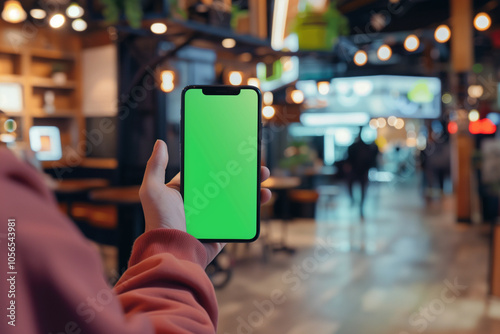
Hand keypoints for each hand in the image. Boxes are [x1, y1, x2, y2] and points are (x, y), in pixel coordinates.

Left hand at [139, 140, 271, 266]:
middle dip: (241, 172)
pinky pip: (242, 218)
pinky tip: (263, 196)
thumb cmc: (160, 220)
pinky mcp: (223, 231)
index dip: (219, 161)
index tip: (232, 149)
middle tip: (255, 161)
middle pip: (225, 183)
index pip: (205, 172)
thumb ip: (155, 165)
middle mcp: (200, 203)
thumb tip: (160, 143)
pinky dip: (254, 208)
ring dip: (251, 187)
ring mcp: (213, 218)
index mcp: (185, 191)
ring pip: (236, 198)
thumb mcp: (152, 189)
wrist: (173, 250)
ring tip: (263, 175)